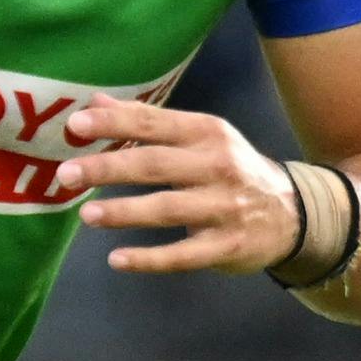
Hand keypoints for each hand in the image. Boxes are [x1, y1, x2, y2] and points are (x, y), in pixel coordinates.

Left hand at [53, 93, 303, 274]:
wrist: (293, 214)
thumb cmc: (230, 171)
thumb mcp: (199, 138)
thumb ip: (147, 122)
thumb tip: (94, 101)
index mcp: (207, 133)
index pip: (153, 123)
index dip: (114, 122)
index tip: (75, 123)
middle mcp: (217, 166)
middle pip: (155, 165)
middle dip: (108, 168)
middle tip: (67, 174)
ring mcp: (224, 207)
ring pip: (167, 209)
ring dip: (124, 212)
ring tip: (86, 214)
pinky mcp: (226, 245)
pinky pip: (182, 255)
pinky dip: (149, 259)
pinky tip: (117, 259)